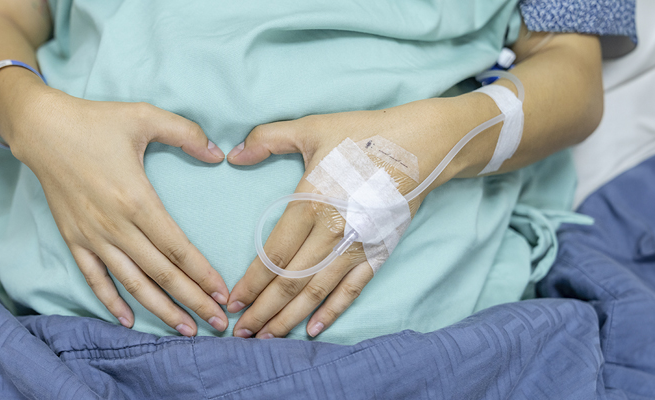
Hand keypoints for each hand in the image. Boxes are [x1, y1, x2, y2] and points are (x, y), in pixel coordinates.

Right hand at [8, 89, 229, 335]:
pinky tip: (128, 321)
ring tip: (184, 328)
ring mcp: (92, 236)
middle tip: (218, 322)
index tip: (223, 293)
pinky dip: (111, 301)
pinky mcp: (74, 239)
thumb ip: (185, 133)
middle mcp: (115, 226)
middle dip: (192, 301)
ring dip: (160, 309)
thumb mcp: (144, 116)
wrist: (41, 129)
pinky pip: (94, 278)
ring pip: (132, 284)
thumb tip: (217, 154)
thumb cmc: (96, 122)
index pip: (178, 249)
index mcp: (137, 200)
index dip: (203, 274)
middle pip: (161, 274)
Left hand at [225, 100, 463, 338]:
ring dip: (289, 318)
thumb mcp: (311, 128)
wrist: (423, 144)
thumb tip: (233, 155)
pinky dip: (332, 311)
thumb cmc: (363, 134)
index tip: (232, 301)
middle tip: (241, 333)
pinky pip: (352, 289)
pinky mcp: (378, 251)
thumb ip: (267, 139)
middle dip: (263, 311)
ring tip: (266, 338)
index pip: (273, 255)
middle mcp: (332, 232)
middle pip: (290, 282)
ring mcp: (357, 246)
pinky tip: (313, 330)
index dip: (251, 283)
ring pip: (317, 293)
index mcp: (311, 203)